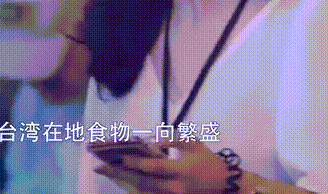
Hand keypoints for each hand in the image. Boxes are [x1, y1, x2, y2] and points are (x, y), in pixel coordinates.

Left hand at [93, 138, 248, 193]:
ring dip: (124, 182)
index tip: (119, 156)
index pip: (154, 167)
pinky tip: (123, 181)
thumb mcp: (194, 144)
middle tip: (101, 166)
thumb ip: (172, 140)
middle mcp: (174, 187)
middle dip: (121, 174)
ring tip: (107, 171)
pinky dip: (135, 188)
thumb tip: (148, 139)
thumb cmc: (209, 161)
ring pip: (143, 192)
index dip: (136, 163)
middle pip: (143, 183)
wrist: (226, 186)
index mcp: (181, 170)